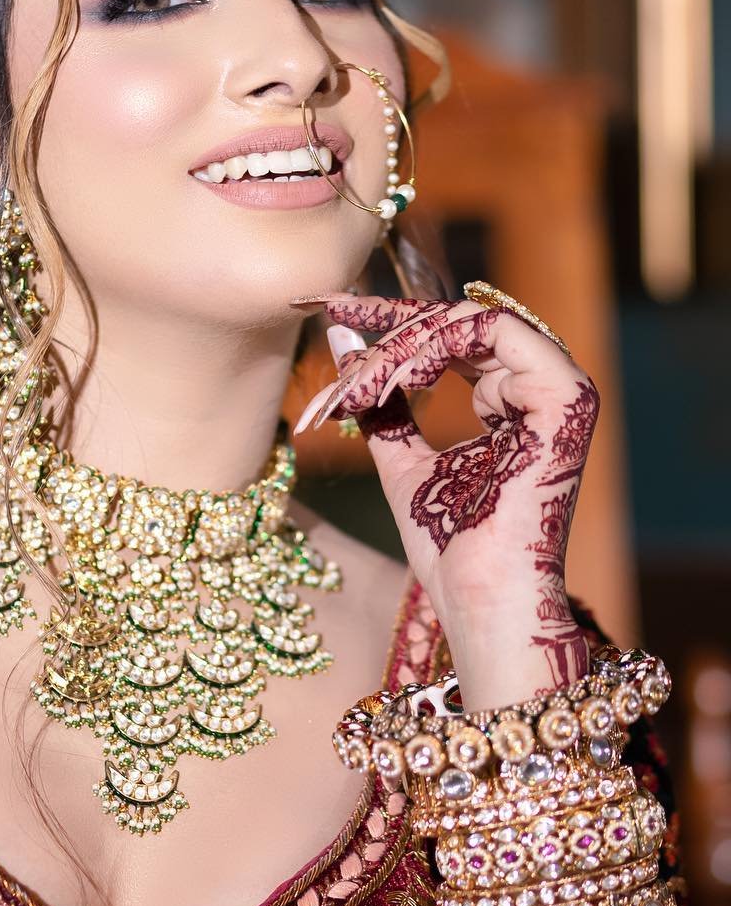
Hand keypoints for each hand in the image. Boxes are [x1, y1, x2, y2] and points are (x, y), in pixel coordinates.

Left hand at [293, 293, 600, 705]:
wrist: (480, 597)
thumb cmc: (448, 545)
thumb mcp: (400, 460)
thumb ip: (381, 402)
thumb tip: (341, 338)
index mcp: (517, 401)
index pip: (456, 335)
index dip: (395, 317)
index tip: (337, 308)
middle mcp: (545, 388)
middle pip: (460, 322)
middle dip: (390, 331)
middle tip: (340, 350)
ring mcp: (563, 389)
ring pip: (471, 321)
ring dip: (404, 345)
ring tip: (363, 384)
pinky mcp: (567, 396)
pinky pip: (496, 333)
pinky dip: (437, 347)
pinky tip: (401, 379)